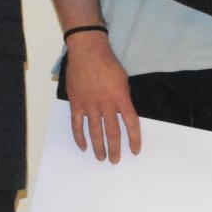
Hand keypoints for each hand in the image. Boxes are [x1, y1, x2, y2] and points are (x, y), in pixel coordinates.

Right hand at [64, 30, 138, 162]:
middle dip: (115, 149)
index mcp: (121, 99)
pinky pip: (77, 125)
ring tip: (101, 158)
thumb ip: (123, 99)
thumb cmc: (108, 64)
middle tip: (115, 160)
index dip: (134, 139)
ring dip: (98, 147)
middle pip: (112, 132)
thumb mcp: (124, 81)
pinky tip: (84, 146)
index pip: (131, 124)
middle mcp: (106, 104)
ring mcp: (90, 105)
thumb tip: (124, 115)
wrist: (88, 52)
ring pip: (94, 132)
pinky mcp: (76, 103)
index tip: (135, 151)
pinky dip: (80, 137)